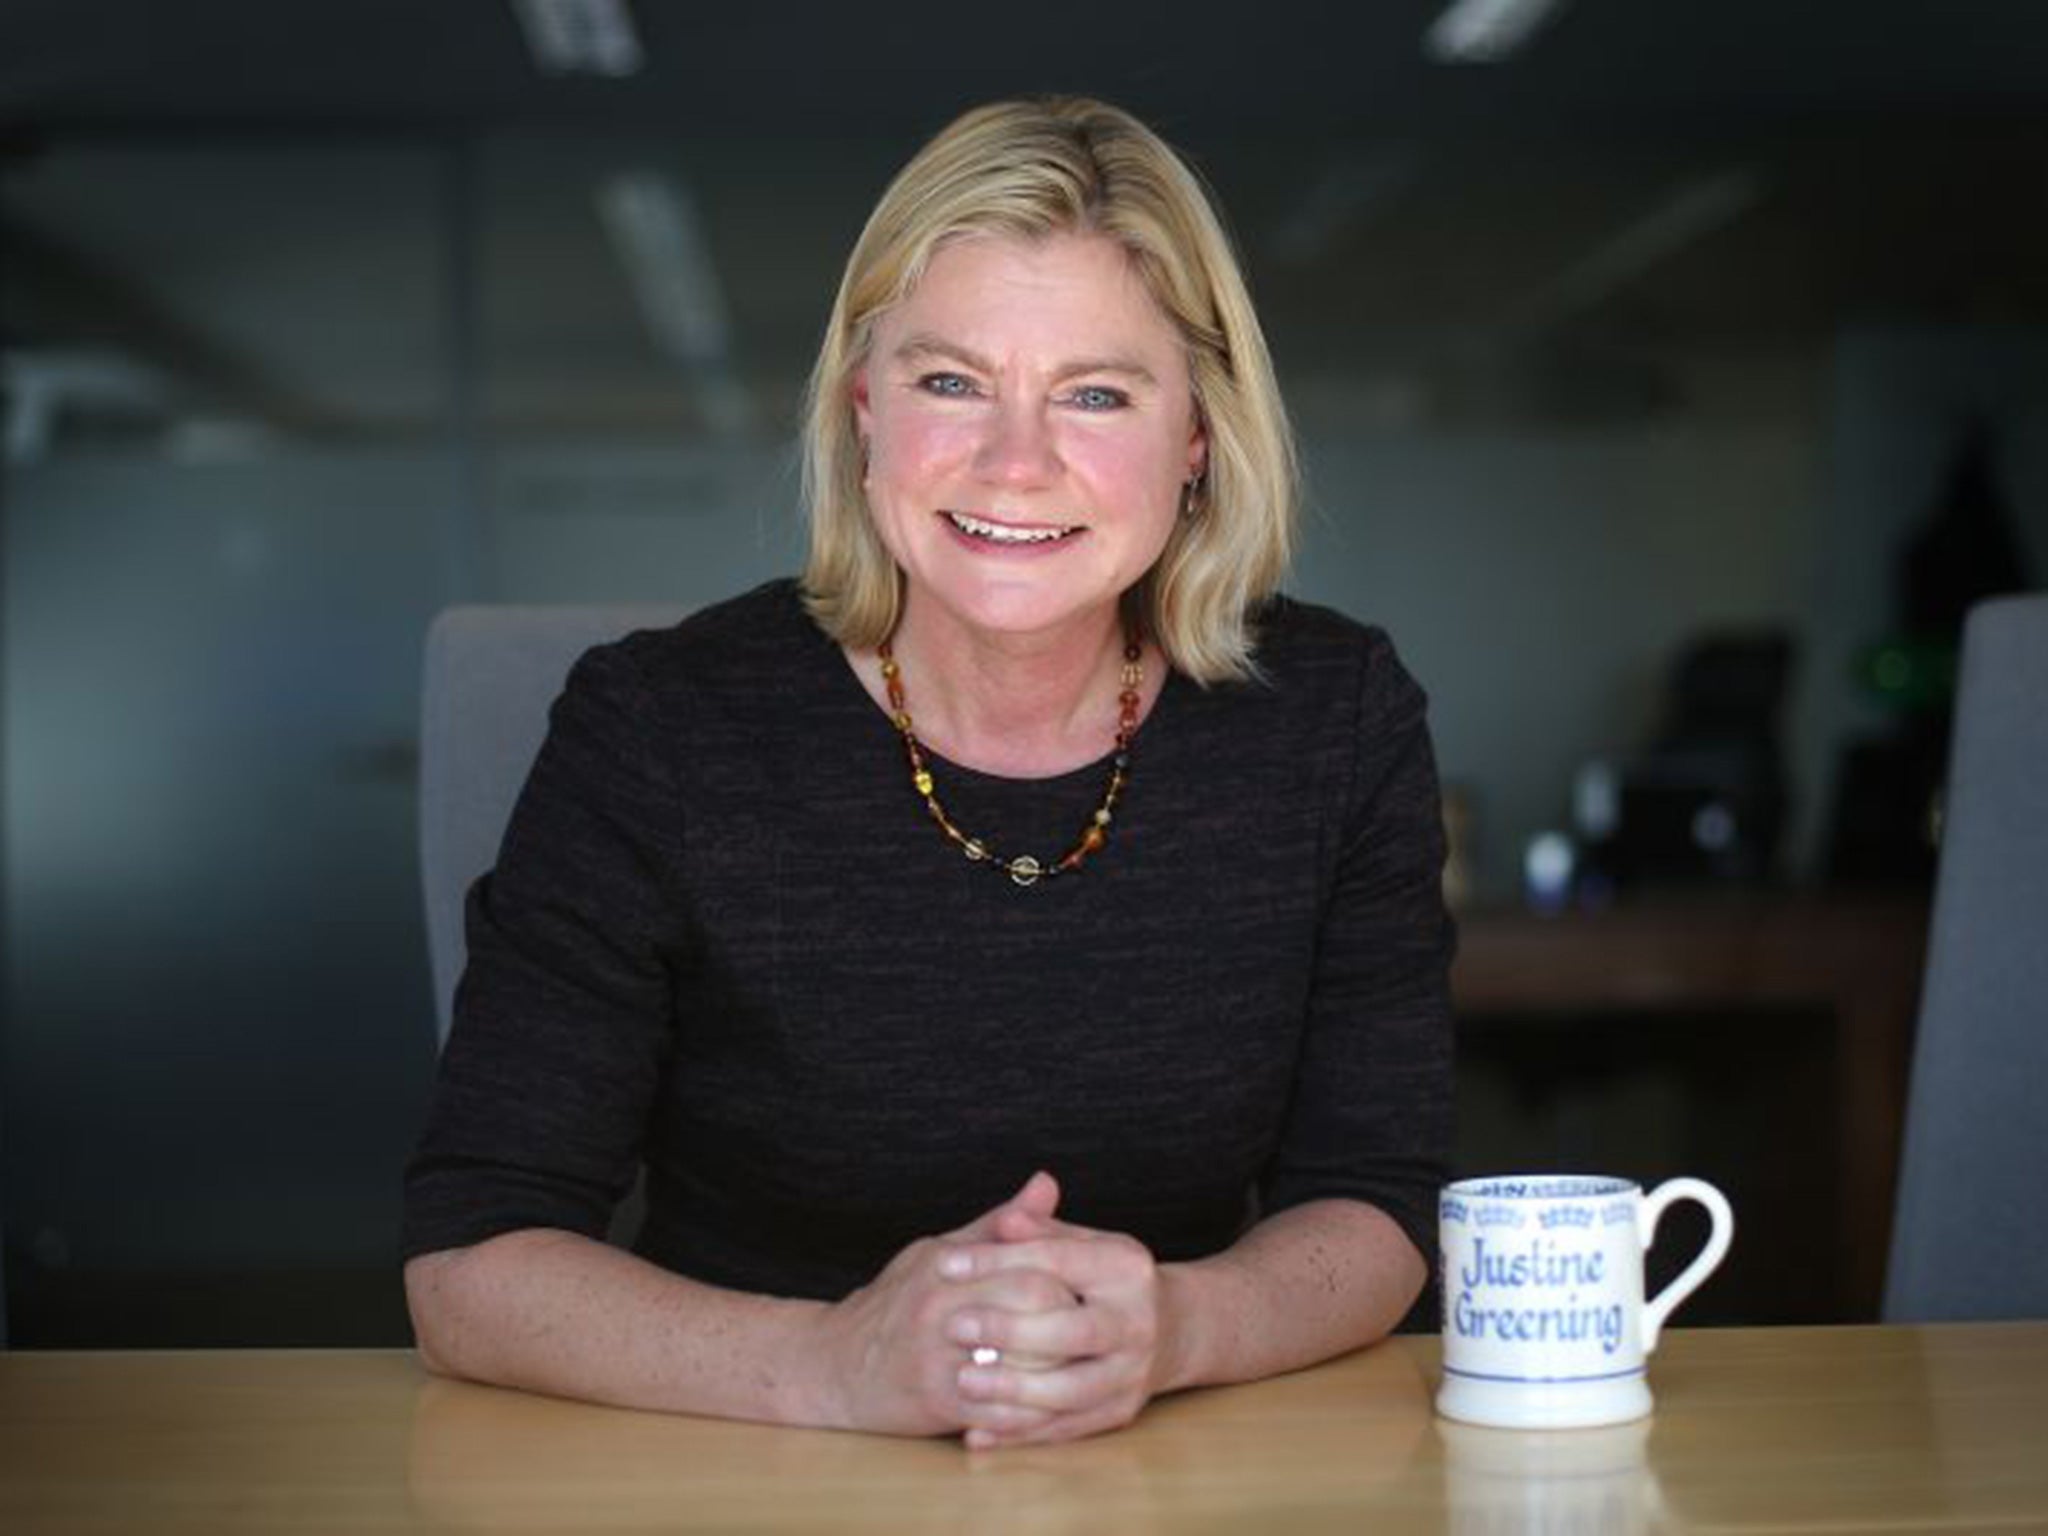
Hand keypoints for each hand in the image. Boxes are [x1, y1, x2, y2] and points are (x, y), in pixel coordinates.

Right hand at [807, 1173, 1075, 1438]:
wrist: (832, 1366)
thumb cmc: (893, 1304)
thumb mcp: (939, 1251)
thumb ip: (998, 1224)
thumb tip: (1047, 1184)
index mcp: (945, 1265)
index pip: (1027, 1261)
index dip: (1067, 1272)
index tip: (1089, 1285)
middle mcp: (940, 1307)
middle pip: (1031, 1302)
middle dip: (1071, 1316)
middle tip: (1094, 1327)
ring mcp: (938, 1357)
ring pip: (1022, 1359)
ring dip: (1060, 1367)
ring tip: (1083, 1366)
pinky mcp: (936, 1402)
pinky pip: (1000, 1410)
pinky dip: (1030, 1413)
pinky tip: (1054, 1409)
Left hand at [938, 1179, 1177, 1447]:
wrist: (1168, 1327)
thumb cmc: (1102, 1279)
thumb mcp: (1081, 1243)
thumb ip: (1039, 1231)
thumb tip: (1004, 1220)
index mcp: (1125, 1267)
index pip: (1058, 1259)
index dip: (998, 1260)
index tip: (945, 1264)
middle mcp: (1137, 1321)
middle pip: (1073, 1331)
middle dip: (1010, 1330)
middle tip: (953, 1325)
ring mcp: (1132, 1372)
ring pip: (1071, 1390)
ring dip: (1013, 1390)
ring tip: (962, 1381)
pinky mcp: (1120, 1412)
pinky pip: (1066, 1429)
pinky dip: (1019, 1435)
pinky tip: (976, 1432)